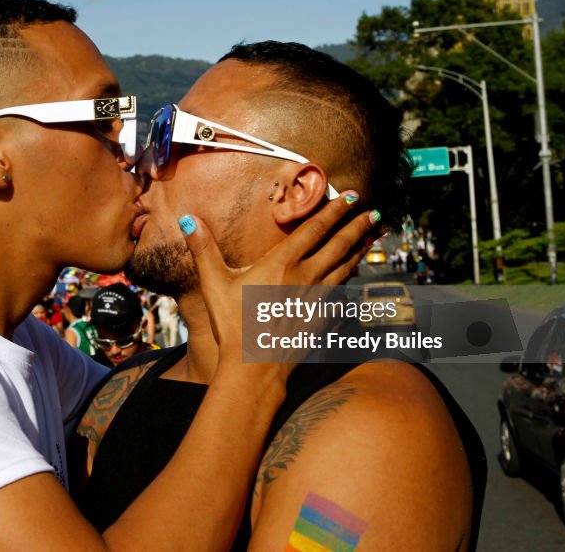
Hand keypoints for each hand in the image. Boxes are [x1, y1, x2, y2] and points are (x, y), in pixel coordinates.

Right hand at [178, 190, 379, 365]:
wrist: (254, 367)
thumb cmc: (232, 324)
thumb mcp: (213, 283)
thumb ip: (203, 248)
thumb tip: (189, 218)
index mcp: (282, 263)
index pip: (314, 229)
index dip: (334, 210)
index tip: (349, 197)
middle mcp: (306, 277)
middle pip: (339, 244)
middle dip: (357, 225)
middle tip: (375, 212)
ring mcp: (318, 300)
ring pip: (346, 267)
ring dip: (361, 248)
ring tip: (374, 235)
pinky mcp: (323, 319)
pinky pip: (344, 294)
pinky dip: (354, 280)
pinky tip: (357, 276)